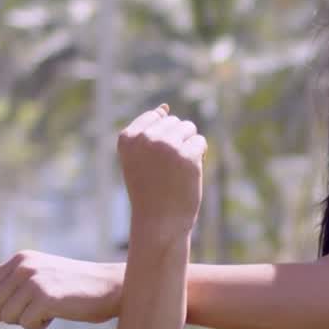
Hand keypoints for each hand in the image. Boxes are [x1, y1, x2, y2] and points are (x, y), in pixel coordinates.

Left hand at [0, 252, 123, 328]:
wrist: (113, 287)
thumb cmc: (80, 289)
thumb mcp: (43, 287)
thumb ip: (14, 297)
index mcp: (21, 259)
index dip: (4, 300)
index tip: (28, 301)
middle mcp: (24, 266)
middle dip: (14, 314)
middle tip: (41, 309)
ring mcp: (34, 281)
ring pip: (7, 316)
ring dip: (27, 321)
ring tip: (50, 311)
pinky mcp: (45, 297)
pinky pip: (26, 323)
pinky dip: (40, 325)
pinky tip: (57, 315)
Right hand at [117, 104, 206, 238]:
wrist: (159, 221)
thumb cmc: (150, 190)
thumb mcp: (140, 158)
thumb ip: (149, 131)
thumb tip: (165, 107)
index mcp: (127, 137)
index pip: (154, 116)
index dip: (163, 137)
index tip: (157, 160)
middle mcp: (146, 138)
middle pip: (175, 121)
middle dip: (178, 140)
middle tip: (169, 168)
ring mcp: (167, 146)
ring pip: (189, 128)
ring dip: (190, 145)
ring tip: (179, 168)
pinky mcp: (188, 155)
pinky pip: (200, 142)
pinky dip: (200, 155)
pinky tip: (190, 171)